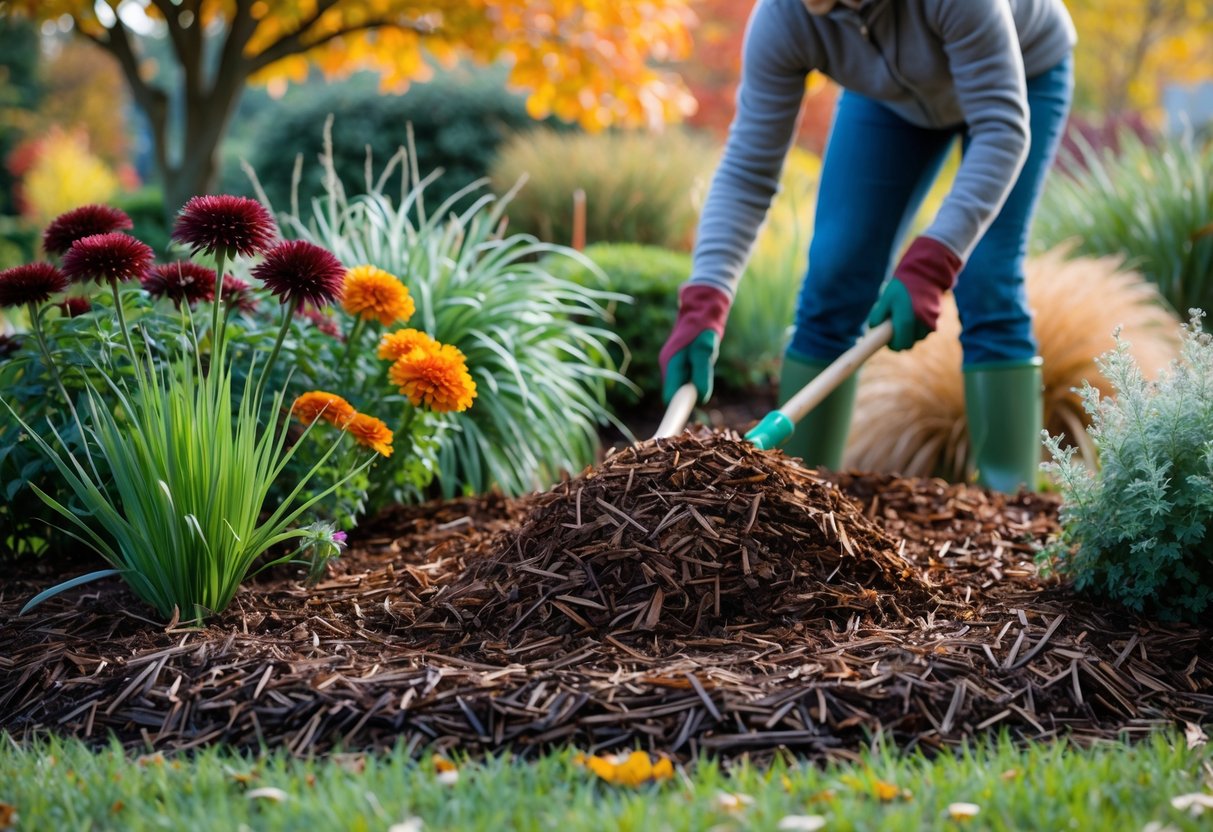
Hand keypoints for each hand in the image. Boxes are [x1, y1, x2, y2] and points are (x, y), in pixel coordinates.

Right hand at [659, 284, 730, 402]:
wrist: (700, 309)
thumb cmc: (703, 329)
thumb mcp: (705, 351)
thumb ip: (703, 374)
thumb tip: (702, 399)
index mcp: (671, 364)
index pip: (670, 397)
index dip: (677, 410)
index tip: (683, 421)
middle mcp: (667, 366)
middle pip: (675, 393)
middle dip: (689, 394)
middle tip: (703, 382)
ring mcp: (670, 364)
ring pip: (681, 385)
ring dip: (693, 384)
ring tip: (703, 367)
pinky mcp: (676, 363)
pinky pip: (684, 378)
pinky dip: (693, 378)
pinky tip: (701, 365)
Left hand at [867, 236, 962, 349]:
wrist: (926, 272)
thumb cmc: (902, 285)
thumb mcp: (886, 299)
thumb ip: (878, 315)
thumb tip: (874, 327)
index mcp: (907, 322)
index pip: (899, 345)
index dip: (892, 345)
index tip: (887, 339)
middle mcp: (921, 325)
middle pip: (909, 343)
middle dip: (900, 338)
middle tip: (893, 326)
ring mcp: (931, 322)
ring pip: (917, 337)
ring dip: (910, 332)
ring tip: (903, 316)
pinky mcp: (936, 318)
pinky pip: (925, 329)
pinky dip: (918, 325)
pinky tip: (913, 312)